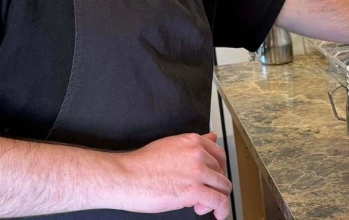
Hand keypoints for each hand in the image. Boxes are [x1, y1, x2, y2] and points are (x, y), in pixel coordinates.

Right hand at [115, 133, 231, 218]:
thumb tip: (212, 137)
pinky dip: (222, 209)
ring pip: (223, 186)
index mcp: (192, 141)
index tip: (214, 178)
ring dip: (218, 198)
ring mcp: (197, 171)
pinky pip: (219, 200)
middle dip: (215, 184)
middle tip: (204, 194)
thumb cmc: (142, 165)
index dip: (219, 169)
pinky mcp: (193, 190)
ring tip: (204, 205)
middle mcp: (197, 153)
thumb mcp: (170, 145)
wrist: (126, 177)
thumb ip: (193, 144)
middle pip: (221, 171)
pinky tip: (218, 214)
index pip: (219, 154)